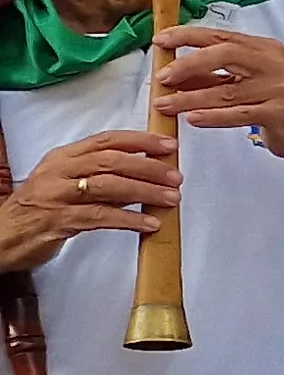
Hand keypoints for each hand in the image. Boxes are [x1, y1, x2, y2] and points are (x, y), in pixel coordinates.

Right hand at [0, 131, 179, 271]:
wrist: (3, 234)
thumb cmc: (40, 207)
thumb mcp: (65, 180)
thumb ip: (98, 172)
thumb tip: (145, 167)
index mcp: (63, 157)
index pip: (106, 140)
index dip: (141, 140)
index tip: (169, 145)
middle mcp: (59, 172)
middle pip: (111, 162)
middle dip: (148, 167)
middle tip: (176, 176)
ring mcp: (58, 196)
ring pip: (108, 187)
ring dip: (145, 192)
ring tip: (170, 199)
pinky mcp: (59, 221)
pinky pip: (101, 217)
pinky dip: (129, 220)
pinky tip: (150, 223)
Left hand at [150, 25, 283, 179]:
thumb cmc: (273, 107)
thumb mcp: (243, 85)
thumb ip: (212, 77)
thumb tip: (172, 73)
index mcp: (265, 49)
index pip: (222, 36)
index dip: (188, 36)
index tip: (161, 41)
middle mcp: (275, 63)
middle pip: (226, 54)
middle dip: (188, 65)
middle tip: (162, 77)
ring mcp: (280, 88)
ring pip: (227, 91)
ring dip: (191, 99)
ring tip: (165, 105)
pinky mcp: (281, 112)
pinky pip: (240, 114)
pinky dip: (213, 117)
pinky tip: (193, 119)